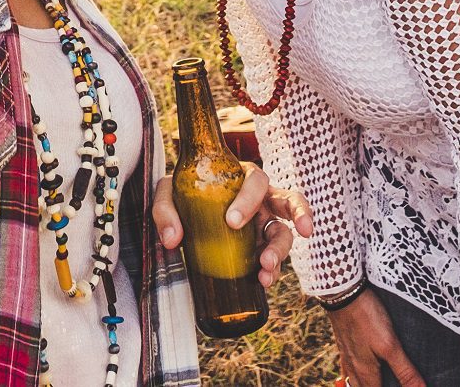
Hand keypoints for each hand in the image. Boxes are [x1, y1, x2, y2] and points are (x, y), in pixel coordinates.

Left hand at [151, 165, 312, 288]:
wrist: (181, 214)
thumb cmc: (181, 195)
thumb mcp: (168, 193)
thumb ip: (165, 209)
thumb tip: (172, 239)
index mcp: (242, 178)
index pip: (256, 180)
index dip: (250, 199)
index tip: (231, 222)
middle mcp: (260, 199)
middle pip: (288, 201)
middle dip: (293, 219)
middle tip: (267, 246)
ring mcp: (263, 224)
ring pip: (284, 233)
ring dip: (280, 252)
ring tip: (265, 272)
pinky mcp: (260, 247)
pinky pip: (274, 257)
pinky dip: (273, 270)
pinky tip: (263, 281)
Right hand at [327, 290, 425, 386]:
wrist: (342, 291)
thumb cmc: (367, 317)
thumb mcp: (391, 345)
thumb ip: (405, 371)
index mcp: (365, 373)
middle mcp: (353, 368)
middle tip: (391, 384)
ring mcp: (346, 355)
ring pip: (353, 381)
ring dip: (364, 386)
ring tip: (375, 383)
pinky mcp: (344, 342)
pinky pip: (348, 367)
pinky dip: (353, 374)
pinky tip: (359, 368)